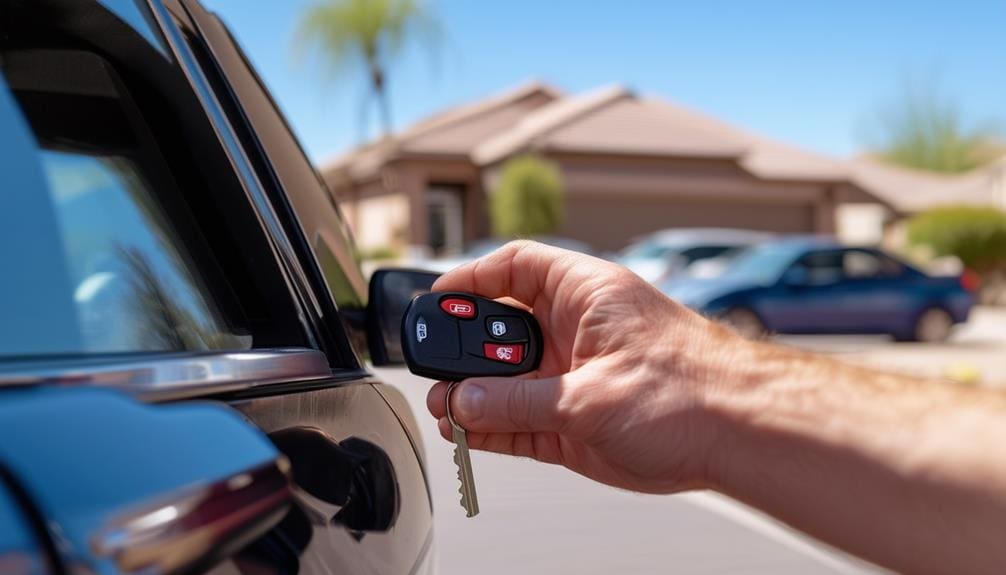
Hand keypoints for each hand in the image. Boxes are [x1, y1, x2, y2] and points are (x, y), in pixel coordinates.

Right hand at [427, 240, 750, 493]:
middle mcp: (578, 333)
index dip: (474, 277)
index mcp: (586, 296)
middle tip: (439, 369)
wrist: (742, 436)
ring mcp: (577, 379)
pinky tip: (468, 432)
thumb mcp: (591, 394)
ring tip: (446, 411)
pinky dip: (494, 428)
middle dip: (469, 352)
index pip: (516, 268)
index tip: (440, 296)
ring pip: (509, 382)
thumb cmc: (693, 388)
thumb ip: (521, 400)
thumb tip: (467, 400)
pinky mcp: (580, 422)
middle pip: (504, 331)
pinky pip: (523, 421)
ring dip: (476, 397)